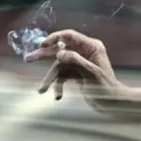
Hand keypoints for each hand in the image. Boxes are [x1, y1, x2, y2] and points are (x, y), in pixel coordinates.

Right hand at [24, 29, 140, 113]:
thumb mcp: (92, 73)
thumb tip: (59, 53)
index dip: (55, 38)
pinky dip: (58, 86)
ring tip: (41, 90)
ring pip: (58, 67)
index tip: (42, 45)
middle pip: (60, 50)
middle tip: (28, 58)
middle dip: (44, 56)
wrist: (113, 103)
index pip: (69, 37)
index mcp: (91, 47)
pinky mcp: (75, 74)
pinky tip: (58, 96)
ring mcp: (78, 63)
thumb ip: (76, 61)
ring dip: (50, 78)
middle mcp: (84, 52)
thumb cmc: (107, 87)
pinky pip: (62, 77)